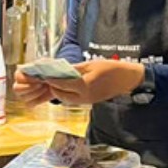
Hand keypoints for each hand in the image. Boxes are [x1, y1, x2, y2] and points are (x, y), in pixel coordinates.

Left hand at [13, 60, 145, 106]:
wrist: (128, 80)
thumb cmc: (111, 69)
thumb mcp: (90, 65)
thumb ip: (73, 69)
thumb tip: (57, 69)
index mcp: (84, 86)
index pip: (60, 83)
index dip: (48, 78)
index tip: (39, 73)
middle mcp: (84, 96)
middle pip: (59, 94)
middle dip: (51, 86)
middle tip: (43, 77)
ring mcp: (86, 101)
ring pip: (64, 98)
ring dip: (56, 90)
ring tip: (51, 81)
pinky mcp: (88, 102)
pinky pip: (71, 99)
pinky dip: (64, 93)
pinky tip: (62, 85)